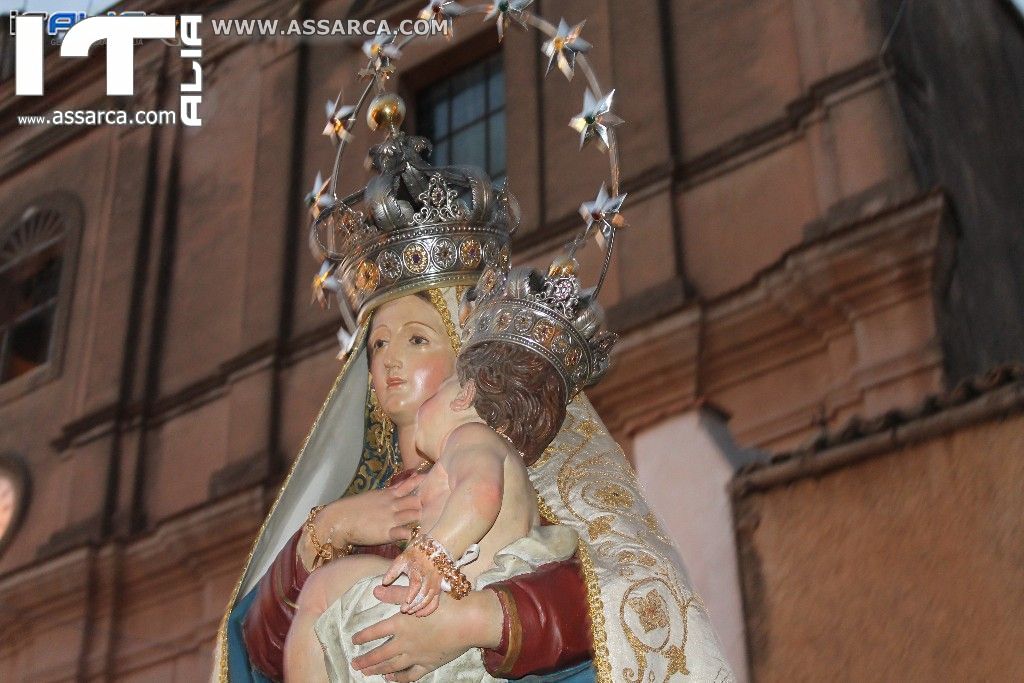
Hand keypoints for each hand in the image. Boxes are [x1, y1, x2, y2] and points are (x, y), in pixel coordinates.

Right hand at [298, 474, 422, 567]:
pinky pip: (405, 532)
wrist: (338, 520)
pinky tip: (420, 537)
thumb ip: (385, 495)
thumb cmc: (351, 510)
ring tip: (432, 523)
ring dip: (422, 519)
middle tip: (438, 507)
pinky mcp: (387, 532)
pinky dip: (413, 534)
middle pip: (416, 501)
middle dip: (426, 505)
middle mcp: (392, 504)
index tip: (433, 479)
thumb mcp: (371, 497)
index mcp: (387, 494)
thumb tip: (395, 493)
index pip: (409, 485)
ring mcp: (390, 518)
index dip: (421, 483)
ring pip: (414, 514)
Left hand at [351, 586, 502, 680]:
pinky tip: (391, 679)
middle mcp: (405, 642)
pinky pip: (410, 675)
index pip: (375, 632)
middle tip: (354, 664)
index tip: (354, 641)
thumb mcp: (421, 594)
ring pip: (392, 666)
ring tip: (367, 673)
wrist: (470, 621)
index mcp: (401, 623)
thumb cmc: (447, 603)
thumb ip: (397, 593)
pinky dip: (399, 679)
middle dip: (365, 660)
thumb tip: (376, 590)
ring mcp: (416, 656)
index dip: (363, 637)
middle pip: (380, 654)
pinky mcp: (429, 664)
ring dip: (377, 670)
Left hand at [382, 547, 441, 616]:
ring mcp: (436, 582)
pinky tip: (420, 614)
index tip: (405, 602)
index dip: (411, 594)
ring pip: (430, 598)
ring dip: (420, 606)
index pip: (416, 584)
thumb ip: (392, 571)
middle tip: (404, 611)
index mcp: (419, 569)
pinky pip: (436, 600)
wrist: (432, 549)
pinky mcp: (439, 586)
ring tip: (410, 612)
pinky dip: (429, 608)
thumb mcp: (401, 560)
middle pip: (423, 593)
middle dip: (414, 603)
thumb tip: (383, 583)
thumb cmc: (414, 555)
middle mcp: (429, 576)